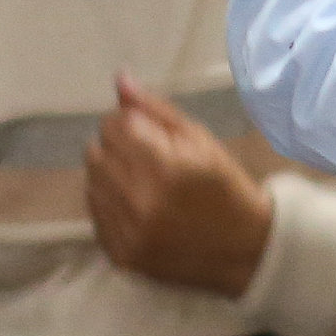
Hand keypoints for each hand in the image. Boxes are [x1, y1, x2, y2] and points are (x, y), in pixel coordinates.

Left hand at [85, 73, 274, 296]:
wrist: (245, 248)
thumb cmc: (224, 186)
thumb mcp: (200, 140)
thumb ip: (156, 110)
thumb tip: (120, 80)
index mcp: (164, 165)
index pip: (113, 125)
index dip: (128, 123)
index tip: (147, 133)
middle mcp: (140, 200)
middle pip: (95, 152)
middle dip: (117, 148)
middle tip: (146, 159)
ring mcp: (127, 232)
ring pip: (91, 183)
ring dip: (110, 177)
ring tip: (143, 184)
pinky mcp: (120, 255)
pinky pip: (96, 216)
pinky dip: (112, 207)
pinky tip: (139, 209)